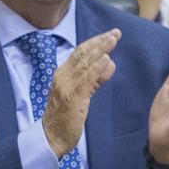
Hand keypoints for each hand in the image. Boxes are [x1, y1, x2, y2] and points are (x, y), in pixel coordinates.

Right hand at [42, 29, 119, 156]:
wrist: (52, 136)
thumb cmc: (66, 117)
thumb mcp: (81, 94)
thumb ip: (94, 79)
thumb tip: (109, 63)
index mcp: (63, 74)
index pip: (80, 53)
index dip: (95, 42)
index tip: (109, 35)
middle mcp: (62, 76)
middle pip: (82, 54)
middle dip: (100, 42)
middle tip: (115, 32)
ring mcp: (66, 86)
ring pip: (84, 63)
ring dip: (100, 50)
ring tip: (113, 40)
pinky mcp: (72, 98)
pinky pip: (86, 80)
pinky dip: (96, 69)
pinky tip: (106, 60)